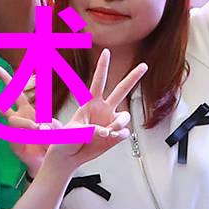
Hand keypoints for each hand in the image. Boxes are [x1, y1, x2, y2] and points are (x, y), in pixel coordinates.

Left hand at [50, 49, 144, 167]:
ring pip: (125, 117)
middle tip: (143, 65)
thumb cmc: (64, 141)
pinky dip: (118, 136)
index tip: (106, 51)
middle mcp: (103, 109)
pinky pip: (124, 132)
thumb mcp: (71, 131)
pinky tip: (111, 138)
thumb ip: (89, 129)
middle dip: (133, 77)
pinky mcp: (115, 136)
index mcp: (90, 103)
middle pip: (122, 90)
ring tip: (108, 132)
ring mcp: (110, 122)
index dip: (103, 66)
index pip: (98, 81)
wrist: (68, 157)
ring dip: (119, 124)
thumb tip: (105, 131)